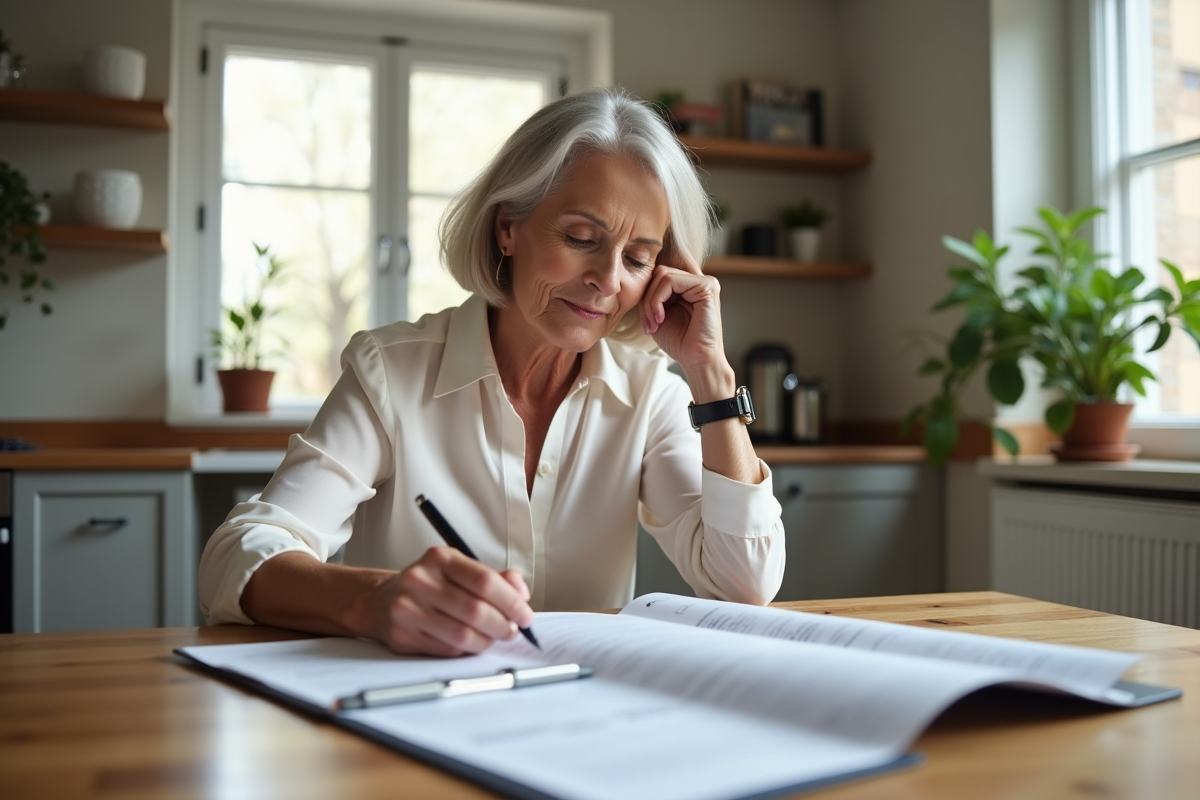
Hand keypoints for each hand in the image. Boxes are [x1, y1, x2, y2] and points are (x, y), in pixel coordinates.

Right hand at [369, 546, 533, 656]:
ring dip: (487, 641)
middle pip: (475, 610)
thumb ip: (495, 579)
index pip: (485, 581)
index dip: (512, 601)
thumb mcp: (459, 571)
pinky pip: (447, 649)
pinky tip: (470, 643)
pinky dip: (466, 650)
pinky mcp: (401, 635)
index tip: (525, 614)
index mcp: (440, 558)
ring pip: (462, 635)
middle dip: (503, 625)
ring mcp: (407, 608)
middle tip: (513, 631)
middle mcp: (420, 580)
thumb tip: (522, 592)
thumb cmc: (430, 586)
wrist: (380, 600)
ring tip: (494, 638)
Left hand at [640, 260, 726, 372]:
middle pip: (659, 273)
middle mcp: (698, 282)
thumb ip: (651, 296)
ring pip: (662, 275)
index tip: (646, 323)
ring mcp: (704, 282)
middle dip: (646, 299)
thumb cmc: (679, 342)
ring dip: (651, 301)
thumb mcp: (657, 315)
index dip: (646, 297)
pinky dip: (658, 300)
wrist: (696, 360)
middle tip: (648, 324)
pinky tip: (661, 319)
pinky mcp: (707, 286)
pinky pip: (670, 280)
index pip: (658, 277)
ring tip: (654, 323)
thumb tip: (638, 278)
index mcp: (688, 288)